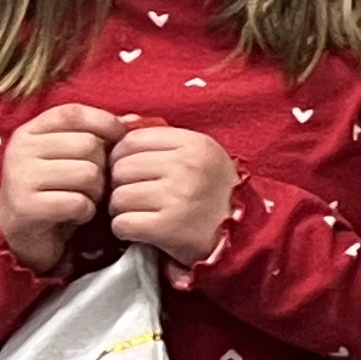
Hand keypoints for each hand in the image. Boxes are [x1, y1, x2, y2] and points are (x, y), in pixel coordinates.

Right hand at [0, 103, 127, 273]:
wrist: (25, 234)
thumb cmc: (56, 190)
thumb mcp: (72, 156)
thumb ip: (98, 135)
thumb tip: (134, 120)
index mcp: (30, 132)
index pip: (73, 113)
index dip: (104, 122)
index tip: (119, 139)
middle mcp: (20, 150)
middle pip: (88, 144)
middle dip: (102, 167)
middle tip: (93, 183)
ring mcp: (20, 178)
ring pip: (88, 173)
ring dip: (96, 191)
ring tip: (83, 198)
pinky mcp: (26, 208)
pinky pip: (78, 202)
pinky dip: (85, 212)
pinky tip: (75, 215)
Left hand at [105, 123, 240, 270]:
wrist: (242, 236)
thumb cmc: (213, 192)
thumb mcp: (199, 155)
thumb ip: (162, 138)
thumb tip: (120, 123)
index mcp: (194, 144)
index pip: (132, 140)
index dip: (122, 157)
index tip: (131, 173)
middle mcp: (186, 166)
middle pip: (121, 168)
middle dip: (120, 184)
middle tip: (135, 197)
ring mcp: (177, 197)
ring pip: (118, 196)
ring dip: (121, 209)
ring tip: (138, 213)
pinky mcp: (168, 228)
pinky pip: (122, 223)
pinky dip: (124, 230)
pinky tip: (140, 230)